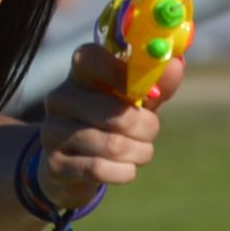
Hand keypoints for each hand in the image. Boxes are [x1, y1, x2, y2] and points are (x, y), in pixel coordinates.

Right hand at [37, 42, 182, 209]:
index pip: (92, 59)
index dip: (123, 73)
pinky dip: (123, 172)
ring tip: (140, 152)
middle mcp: (60, 98)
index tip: (148, 92)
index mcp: (79, 73)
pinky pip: (100, 169)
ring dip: (139, 152)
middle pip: (116, 113)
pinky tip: (125, 169)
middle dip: (146, 128)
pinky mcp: (54, 165)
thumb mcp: (134, 101)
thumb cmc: (111, 123)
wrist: (73, 167)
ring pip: (113, 145)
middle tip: (151, 132)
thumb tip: (177, 63)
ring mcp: (52, 132)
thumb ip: (155, 84)